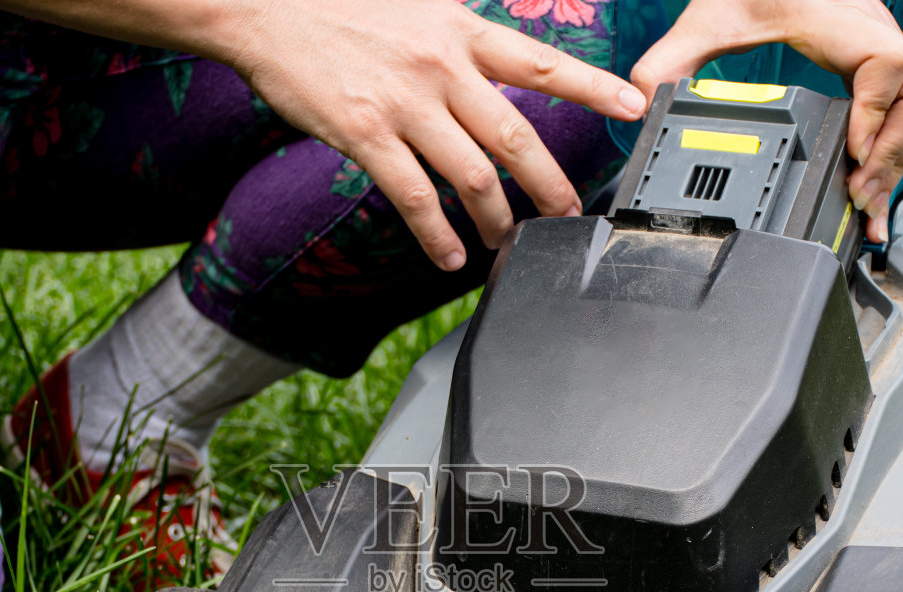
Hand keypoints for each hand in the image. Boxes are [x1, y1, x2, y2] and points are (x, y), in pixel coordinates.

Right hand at [202, 0, 648, 269]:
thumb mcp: (415, 6)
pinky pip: (412, 197)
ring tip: (505, 242)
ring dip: (495, 218)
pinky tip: (448, 256)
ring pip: (471, 176)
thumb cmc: (336, 4)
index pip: (542, 63)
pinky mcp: (364, 134)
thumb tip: (490, 68)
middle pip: (517, 136)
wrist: (265, 5)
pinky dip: (436, 235)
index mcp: (460, 31)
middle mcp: (442, 69)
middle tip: (571, 215)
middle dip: (552, 184)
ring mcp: (404, 105)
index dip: (595, 86)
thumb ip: (458, 38)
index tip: (636, 106)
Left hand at [630, 0, 902, 240]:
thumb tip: (640, 105)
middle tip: (857, 194)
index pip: (887, 64)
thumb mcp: (705, 18)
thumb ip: (668, 61)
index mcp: (836, 19)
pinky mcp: (884, 63)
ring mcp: (885, 46)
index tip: (851, 155)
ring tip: (868, 197)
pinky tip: (877, 180)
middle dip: (895, 154)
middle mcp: (873, 32)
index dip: (876, 115)